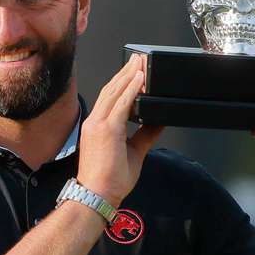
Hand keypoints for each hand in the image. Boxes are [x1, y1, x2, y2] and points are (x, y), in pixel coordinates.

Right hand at [77, 55, 164, 206]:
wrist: (98, 195)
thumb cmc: (109, 180)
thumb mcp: (134, 152)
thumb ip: (145, 134)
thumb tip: (158, 121)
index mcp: (97, 126)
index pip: (110, 98)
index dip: (122, 82)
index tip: (134, 72)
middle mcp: (95, 121)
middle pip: (111, 89)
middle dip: (126, 72)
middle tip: (138, 58)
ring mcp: (99, 124)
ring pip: (115, 92)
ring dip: (129, 75)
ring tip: (141, 62)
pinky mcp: (107, 129)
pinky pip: (121, 104)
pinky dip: (132, 89)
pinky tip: (140, 79)